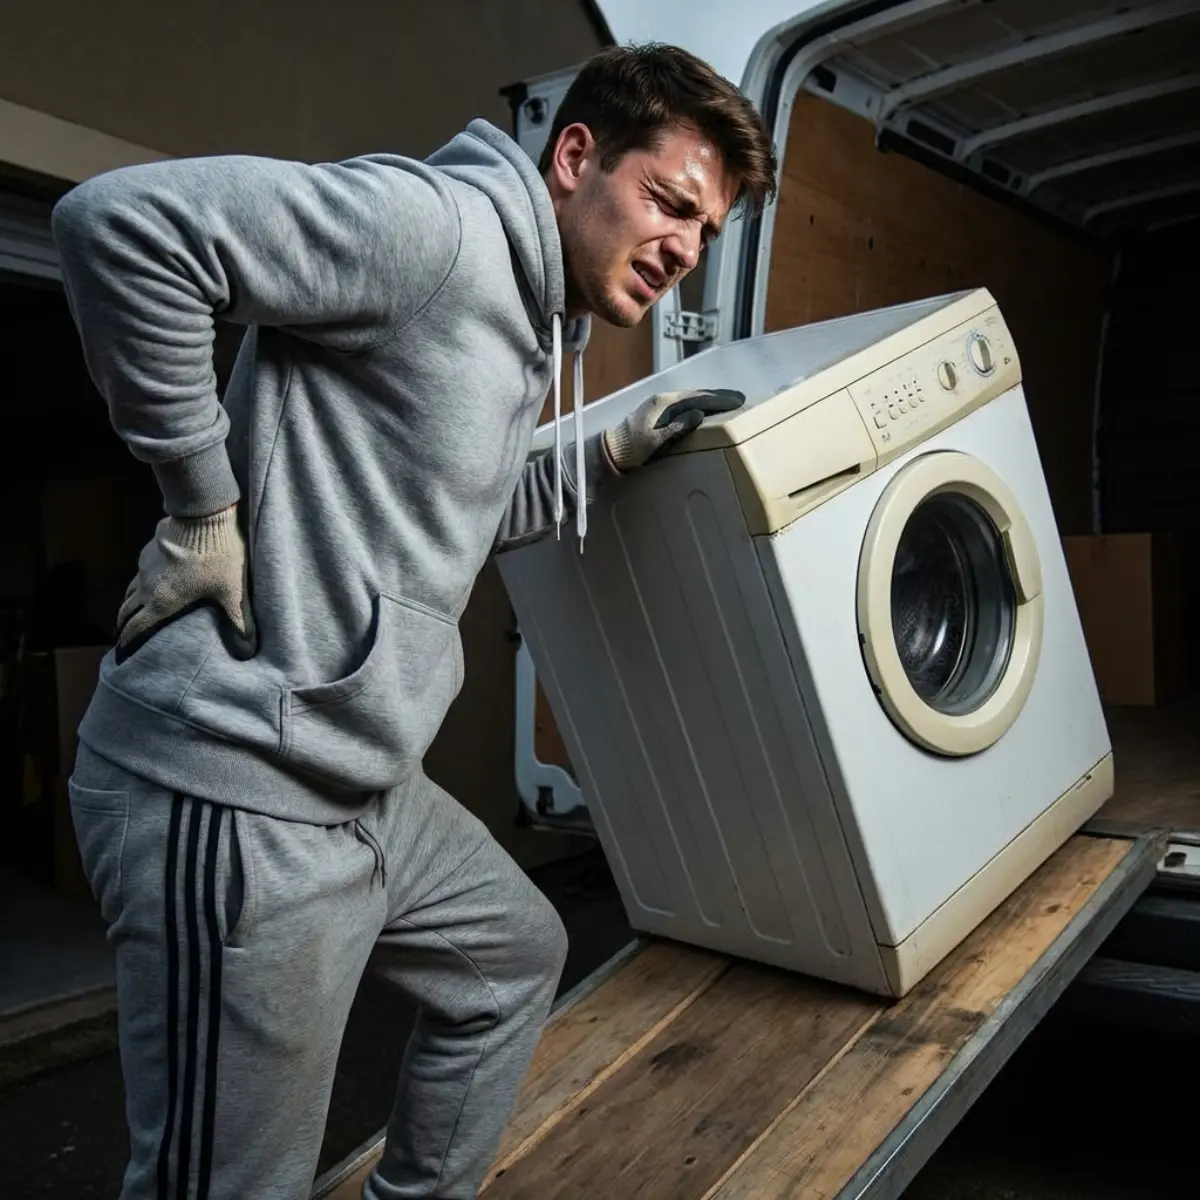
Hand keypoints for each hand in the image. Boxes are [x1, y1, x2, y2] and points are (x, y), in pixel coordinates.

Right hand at [115, 505, 255, 660]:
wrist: (204, 516)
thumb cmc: (219, 557)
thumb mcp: (232, 591)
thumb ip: (238, 619)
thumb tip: (250, 647)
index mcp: (162, 601)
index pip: (136, 626)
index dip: (127, 641)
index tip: (123, 652)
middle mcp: (146, 586)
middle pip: (126, 610)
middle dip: (123, 625)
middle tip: (123, 635)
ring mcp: (145, 566)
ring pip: (130, 590)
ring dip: (129, 604)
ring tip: (132, 613)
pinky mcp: (149, 550)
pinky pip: (140, 573)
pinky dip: (140, 584)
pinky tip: (150, 584)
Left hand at [602, 387, 744, 472]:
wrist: (611, 452)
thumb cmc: (631, 449)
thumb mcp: (655, 441)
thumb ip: (677, 427)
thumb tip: (698, 414)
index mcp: (663, 404)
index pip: (697, 397)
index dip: (718, 399)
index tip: (737, 400)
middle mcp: (662, 400)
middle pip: (696, 394)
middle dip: (718, 396)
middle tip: (739, 398)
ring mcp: (659, 405)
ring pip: (691, 398)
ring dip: (710, 400)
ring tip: (728, 402)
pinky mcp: (658, 413)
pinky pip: (684, 405)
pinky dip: (699, 405)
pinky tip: (706, 410)